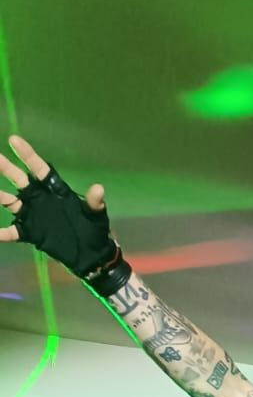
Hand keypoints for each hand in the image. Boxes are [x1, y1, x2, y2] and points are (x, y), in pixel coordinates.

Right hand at [0, 137, 124, 285]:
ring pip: (10, 202)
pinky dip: (2, 232)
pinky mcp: (31, 233)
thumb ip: (95, 203)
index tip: (13, 140)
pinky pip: (12, 231)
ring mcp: (33, 215)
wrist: (91, 255)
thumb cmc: (94, 230)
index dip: (27, 154)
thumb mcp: (97, 216)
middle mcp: (40, 198)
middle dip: (5, 168)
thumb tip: (99, 189)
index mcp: (54, 189)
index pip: (39, 168)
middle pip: (18, 179)